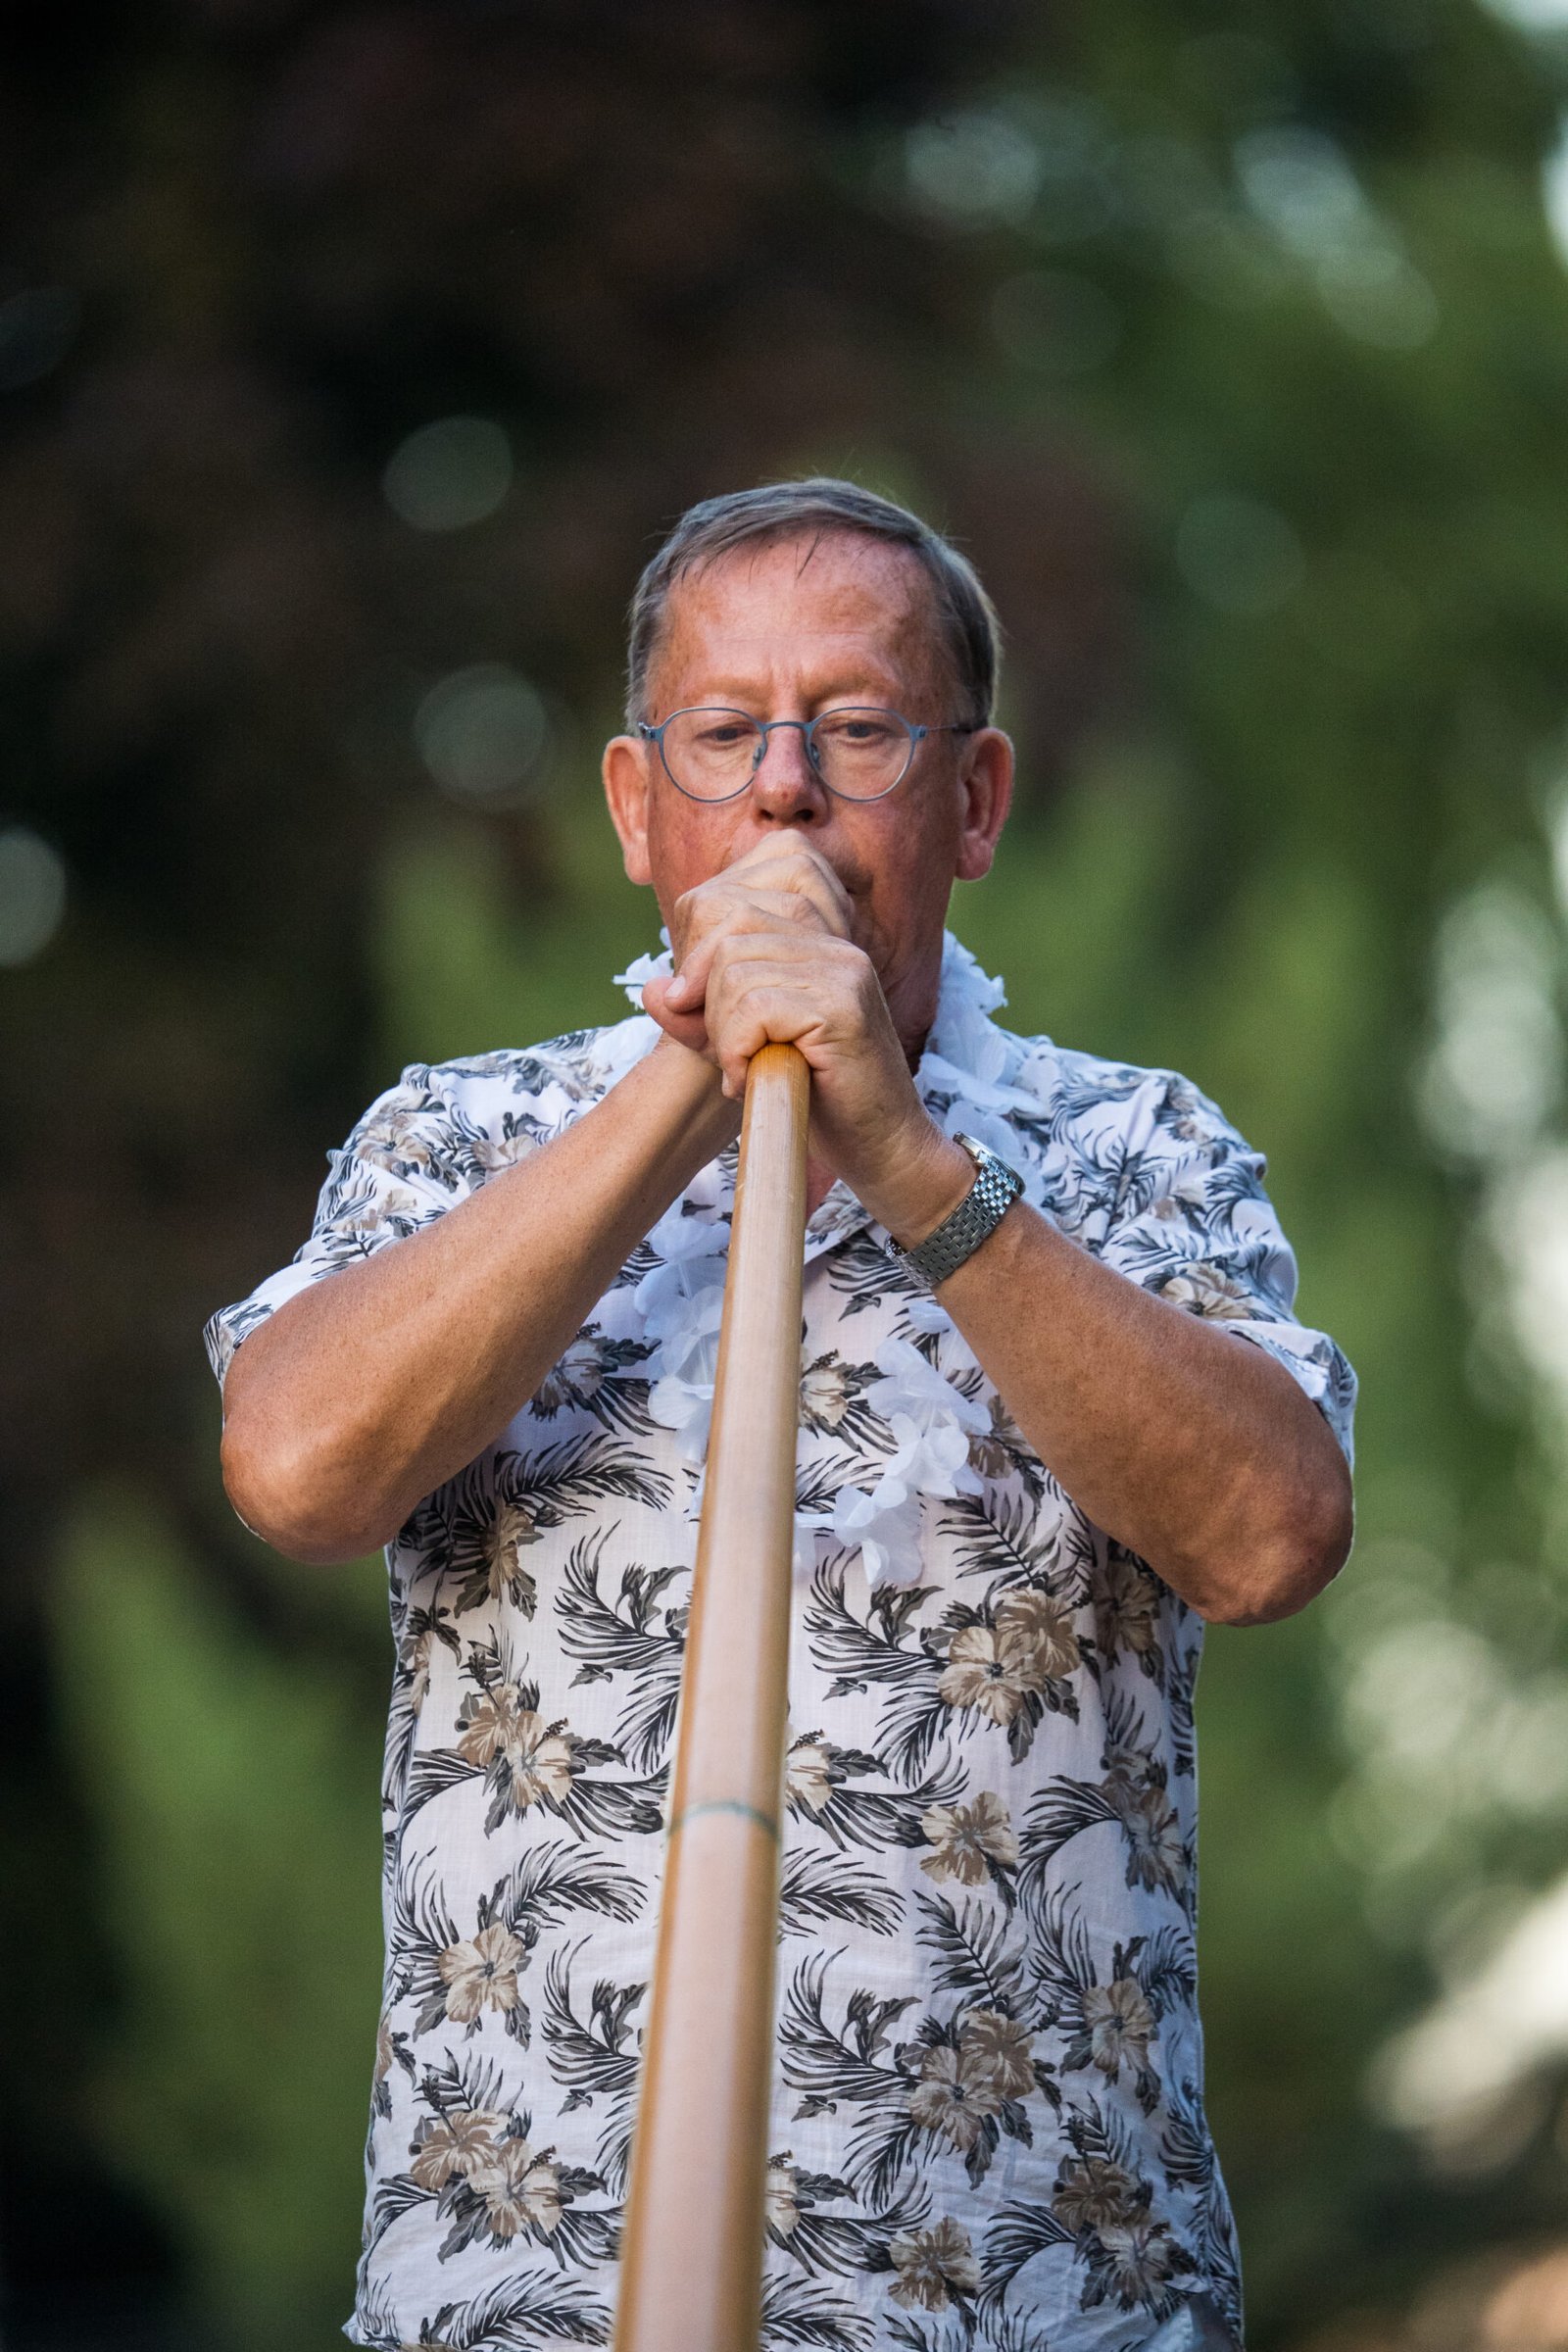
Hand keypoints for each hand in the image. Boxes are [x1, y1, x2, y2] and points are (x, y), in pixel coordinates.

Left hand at [639, 832, 972, 1237]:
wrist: (881, 1150)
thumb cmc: (819, 1101)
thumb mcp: (745, 1046)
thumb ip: (700, 1016)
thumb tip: (653, 990)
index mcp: (820, 944)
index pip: (737, 913)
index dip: (702, 965)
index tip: (703, 1022)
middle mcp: (837, 948)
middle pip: (730, 937)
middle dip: (711, 1002)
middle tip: (732, 1056)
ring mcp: (844, 973)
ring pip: (736, 972)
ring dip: (725, 1034)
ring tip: (748, 1072)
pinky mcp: (842, 1008)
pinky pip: (755, 1007)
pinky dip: (737, 1049)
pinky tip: (754, 1079)